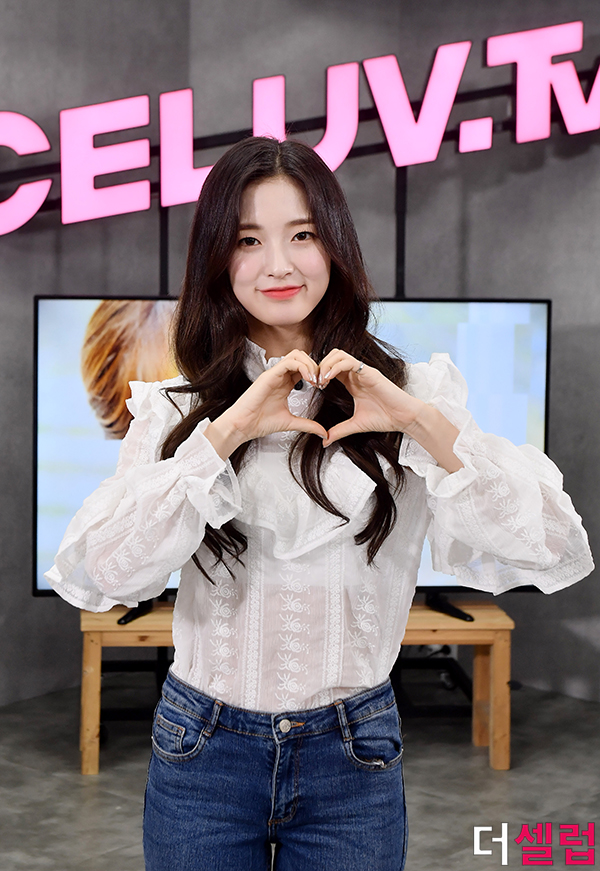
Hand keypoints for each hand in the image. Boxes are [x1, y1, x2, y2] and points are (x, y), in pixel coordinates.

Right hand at [204, 350, 326, 458]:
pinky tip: (308, 379)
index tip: (323, 386)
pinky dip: (302, 367)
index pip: (304, 368)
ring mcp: (274, 374)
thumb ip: (308, 425)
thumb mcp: (291, 422)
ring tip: (315, 379)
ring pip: (297, 355)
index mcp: (285, 384)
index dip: (316, 374)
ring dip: (310, 364)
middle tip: (321, 382)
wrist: (243, 426)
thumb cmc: (260, 422)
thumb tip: (324, 433)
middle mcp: (280, 376)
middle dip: (316, 366)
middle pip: (302, 357)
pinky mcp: (269, 375)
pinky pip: (289, 361)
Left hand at [318, 349, 421, 446]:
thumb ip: (339, 431)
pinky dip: (335, 367)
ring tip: (319, 380)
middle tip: (313, 382)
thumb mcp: (356, 425)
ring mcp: (363, 371)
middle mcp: (356, 373)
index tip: (313, 387)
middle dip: (319, 366)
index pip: (330, 368)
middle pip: (332, 356)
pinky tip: (328, 379)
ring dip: (325, 364)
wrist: (404, 418)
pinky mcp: (370, 372)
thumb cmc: (385, 418)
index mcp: (352, 382)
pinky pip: (349, 361)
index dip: (319, 374)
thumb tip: (325, 442)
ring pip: (338, 354)